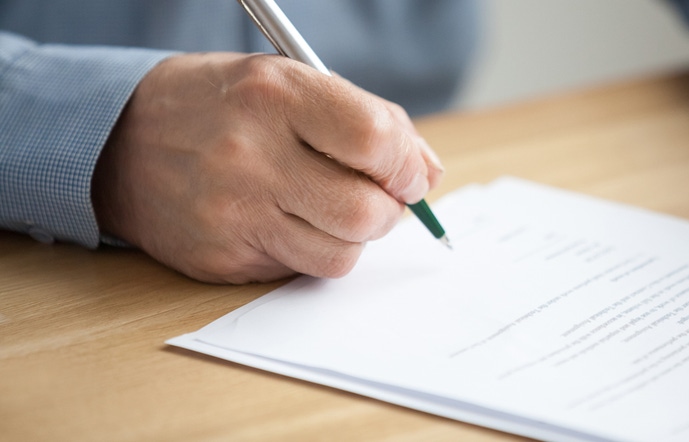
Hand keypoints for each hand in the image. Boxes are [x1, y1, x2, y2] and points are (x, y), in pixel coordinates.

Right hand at [92, 52, 443, 283]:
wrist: (118, 142)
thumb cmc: (218, 105)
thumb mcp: (286, 83)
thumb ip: (363, 121)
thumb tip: (426, 174)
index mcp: (274, 95)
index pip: (375, 140)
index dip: (407, 165)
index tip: (407, 173)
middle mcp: (251, 155)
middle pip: (366, 212)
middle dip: (389, 211)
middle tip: (378, 198)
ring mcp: (233, 213)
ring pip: (340, 255)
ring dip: (353, 238)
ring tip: (330, 209)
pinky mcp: (222, 257)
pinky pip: (299, 271)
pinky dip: (311, 252)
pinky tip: (288, 223)